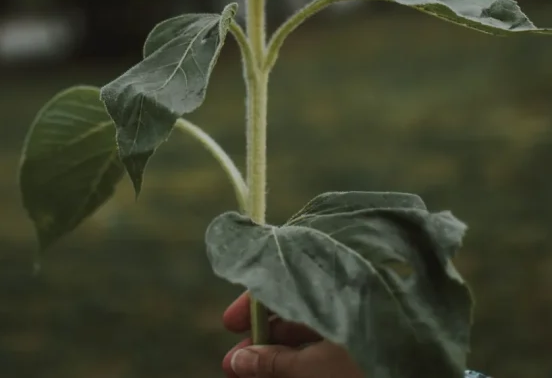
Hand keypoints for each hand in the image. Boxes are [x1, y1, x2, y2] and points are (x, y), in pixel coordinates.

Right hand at [222, 293, 363, 377]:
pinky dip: (300, 357)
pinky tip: (279, 372)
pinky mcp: (361, 340)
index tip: (228, 323)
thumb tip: (235, 362)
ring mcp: (355, 318)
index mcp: (333, 285)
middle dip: (261, 335)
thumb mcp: (316, 368)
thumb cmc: (367, 365)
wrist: (419, 373)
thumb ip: (274, 364)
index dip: (254, 302)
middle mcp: (344, 295)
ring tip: (248, 373)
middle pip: (292, 306)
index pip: (285, 280)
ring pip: (306, 328)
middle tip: (233, 362)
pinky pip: (323, 343)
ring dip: (276, 350)